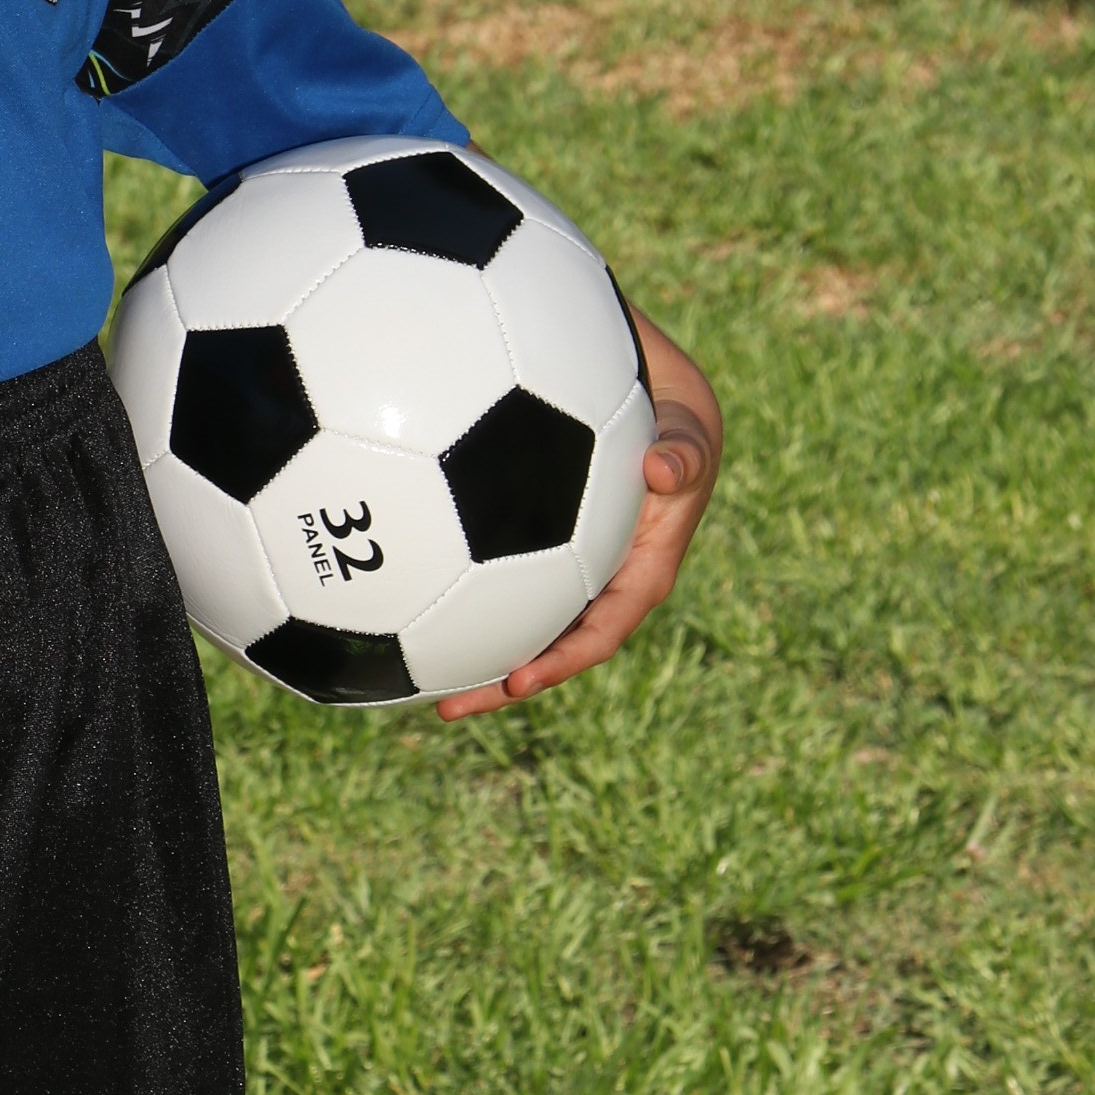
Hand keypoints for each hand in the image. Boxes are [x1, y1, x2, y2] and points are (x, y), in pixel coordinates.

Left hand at [434, 307, 719, 723]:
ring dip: (475, 652)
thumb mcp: (688, 426)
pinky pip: (496, 579)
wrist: (647, 387)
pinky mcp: (533, 543)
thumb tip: (664, 469)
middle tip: (448, 707)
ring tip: (414, 680)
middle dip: (504, 682)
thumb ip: (684, 448)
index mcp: (641, 569)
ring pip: (519, 622)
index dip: (563, 661)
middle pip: (551, 646)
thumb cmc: (670, 409)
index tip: (519, 682)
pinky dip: (460, 596)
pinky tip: (406, 599)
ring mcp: (566, 566)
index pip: (602, 631)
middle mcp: (601, 580)